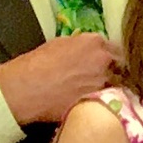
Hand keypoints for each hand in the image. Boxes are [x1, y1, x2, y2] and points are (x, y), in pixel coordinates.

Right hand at [0, 34, 122, 123]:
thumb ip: (79, 44)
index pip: (114, 47)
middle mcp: (103, 61)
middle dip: (113, 69)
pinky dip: (101, 99)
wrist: (24, 89)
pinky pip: (105, 98)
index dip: (109, 55)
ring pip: (114, 83)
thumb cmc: (35, 65)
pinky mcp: (98, 100)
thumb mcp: (57, 44)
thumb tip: (87, 48)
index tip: (105, 61)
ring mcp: (102, 82)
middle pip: (119, 65)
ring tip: (91, 89)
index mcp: (94, 42)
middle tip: (103, 75)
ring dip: (108, 85)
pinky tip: (90, 99)